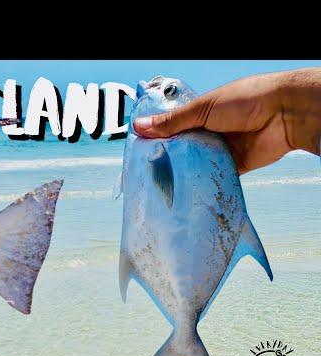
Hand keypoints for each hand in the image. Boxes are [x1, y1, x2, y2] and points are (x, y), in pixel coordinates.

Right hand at [134, 68, 320, 173]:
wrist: (284, 114)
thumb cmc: (246, 100)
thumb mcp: (202, 109)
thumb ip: (172, 122)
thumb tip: (140, 127)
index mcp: (201, 113)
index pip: (173, 127)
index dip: (156, 137)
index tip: (139, 149)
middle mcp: (209, 132)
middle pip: (182, 148)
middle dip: (168, 157)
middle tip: (148, 170)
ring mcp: (221, 150)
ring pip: (196, 164)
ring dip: (184, 171)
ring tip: (163, 182)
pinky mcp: (233, 167)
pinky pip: (213, 176)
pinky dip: (203, 181)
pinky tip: (186, 188)